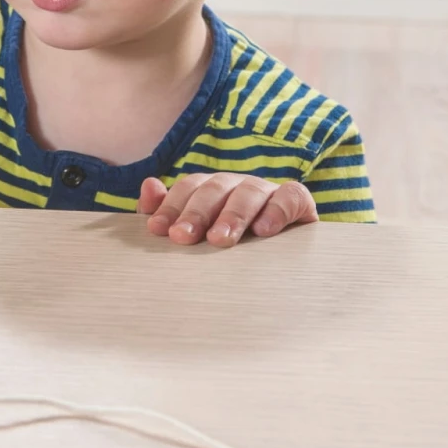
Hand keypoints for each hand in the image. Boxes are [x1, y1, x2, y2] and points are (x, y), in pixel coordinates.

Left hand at [138, 173, 316, 247]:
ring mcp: (268, 191)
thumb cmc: (231, 247)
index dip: (172, 207)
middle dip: (197, 213)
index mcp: (211, 189)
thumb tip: (149, 184)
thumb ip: (169, 211)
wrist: (284, 263)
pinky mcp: (298, 202)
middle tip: (183, 237)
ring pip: (248, 192)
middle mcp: (237, 185)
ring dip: (233, 215)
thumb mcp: (198, 233)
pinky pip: (290, 197)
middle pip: (215, 189)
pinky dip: (277, 210)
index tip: (158, 230)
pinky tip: (264, 230)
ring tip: (220, 239)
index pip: (189, 188)